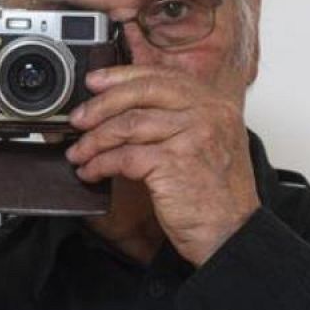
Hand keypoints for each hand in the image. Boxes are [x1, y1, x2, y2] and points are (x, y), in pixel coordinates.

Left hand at [65, 65, 258, 265]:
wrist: (231, 233)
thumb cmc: (215, 194)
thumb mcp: (205, 143)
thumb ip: (176, 119)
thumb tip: (123, 107)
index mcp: (214, 103)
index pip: (161, 76)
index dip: (122, 77)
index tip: (95, 82)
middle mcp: (207, 113)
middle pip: (141, 93)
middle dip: (101, 105)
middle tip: (78, 119)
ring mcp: (193, 135)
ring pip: (128, 125)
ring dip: (94, 140)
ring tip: (79, 153)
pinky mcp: (174, 162)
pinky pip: (124, 156)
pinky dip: (100, 164)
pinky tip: (91, 172)